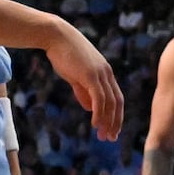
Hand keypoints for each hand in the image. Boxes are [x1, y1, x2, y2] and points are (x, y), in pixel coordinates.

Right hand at [44, 22, 126, 138]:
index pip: (116, 98)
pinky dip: (99, 113)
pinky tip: (95, 124)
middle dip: (115, 122)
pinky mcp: (91, 75)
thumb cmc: (64, 54)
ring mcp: (100, 74)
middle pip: (117, 102)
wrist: (56, 37)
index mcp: (105, 73)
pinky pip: (99, 98)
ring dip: (107, 121)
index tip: (112, 129)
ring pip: (110, 103)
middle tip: (110, 138)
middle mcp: (107, 74)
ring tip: (103, 136)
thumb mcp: (76, 75)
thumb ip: (83, 91)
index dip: (116, 115)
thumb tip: (89, 108)